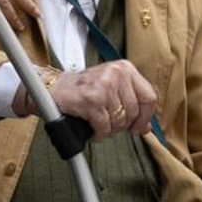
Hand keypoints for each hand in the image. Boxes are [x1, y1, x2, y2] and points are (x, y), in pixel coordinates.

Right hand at [29, 60, 156, 138]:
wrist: (53, 88)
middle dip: (121, 125)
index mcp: (125, 69)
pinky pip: (104, 126)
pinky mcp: (92, 99)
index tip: (138, 128)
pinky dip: (98, 133)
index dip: (145, 117)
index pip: (149, 97)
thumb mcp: (111, 90)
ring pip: (119, 121)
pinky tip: (91, 128)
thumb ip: (131, 105)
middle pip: (133, 111)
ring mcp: (104, 85)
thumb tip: (147, 127)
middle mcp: (117, 73)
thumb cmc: (83, 90)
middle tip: (108, 124)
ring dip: (108, 129)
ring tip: (97, 124)